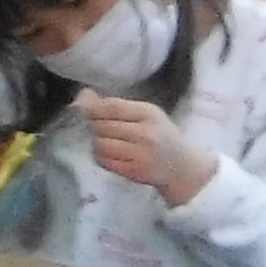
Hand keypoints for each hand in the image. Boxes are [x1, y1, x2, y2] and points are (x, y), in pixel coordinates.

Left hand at [76, 93, 218, 205]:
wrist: (182, 167)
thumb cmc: (161, 136)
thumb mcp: (146, 115)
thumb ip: (116, 106)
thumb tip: (83, 95)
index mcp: (149, 113)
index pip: (112, 107)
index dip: (93, 107)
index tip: (84, 108)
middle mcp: (146, 133)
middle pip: (102, 125)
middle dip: (94, 126)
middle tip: (97, 127)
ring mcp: (140, 154)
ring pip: (101, 144)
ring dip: (96, 142)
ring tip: (105, 141)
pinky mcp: (134, 171)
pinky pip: (104, 161)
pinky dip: (101, 157)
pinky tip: (109, 154)